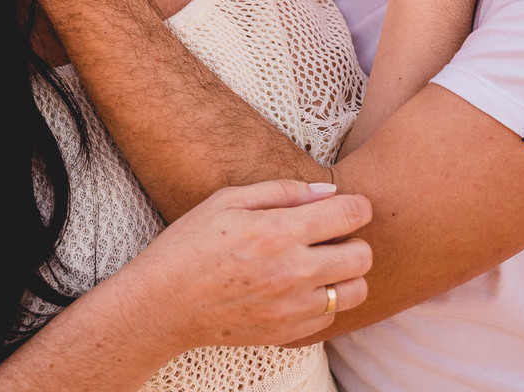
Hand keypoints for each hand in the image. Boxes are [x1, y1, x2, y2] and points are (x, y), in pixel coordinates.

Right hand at [111, 180, 372, 351]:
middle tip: (332, 237)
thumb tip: (329, 190)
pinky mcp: (286, 332)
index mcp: (278, 231)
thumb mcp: (227, 200)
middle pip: (363, 255)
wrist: (160, 306)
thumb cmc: (190, 245)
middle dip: (355, 239)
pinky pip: (332, 316)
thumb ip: (283, 190)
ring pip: (356, 290)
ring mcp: (291, 307)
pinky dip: (325, 301)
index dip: (357, 205)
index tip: (345, 207)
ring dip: (347, 275)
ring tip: (323, 265)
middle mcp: (291, 271)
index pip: (352, 213)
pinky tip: (302, 288)